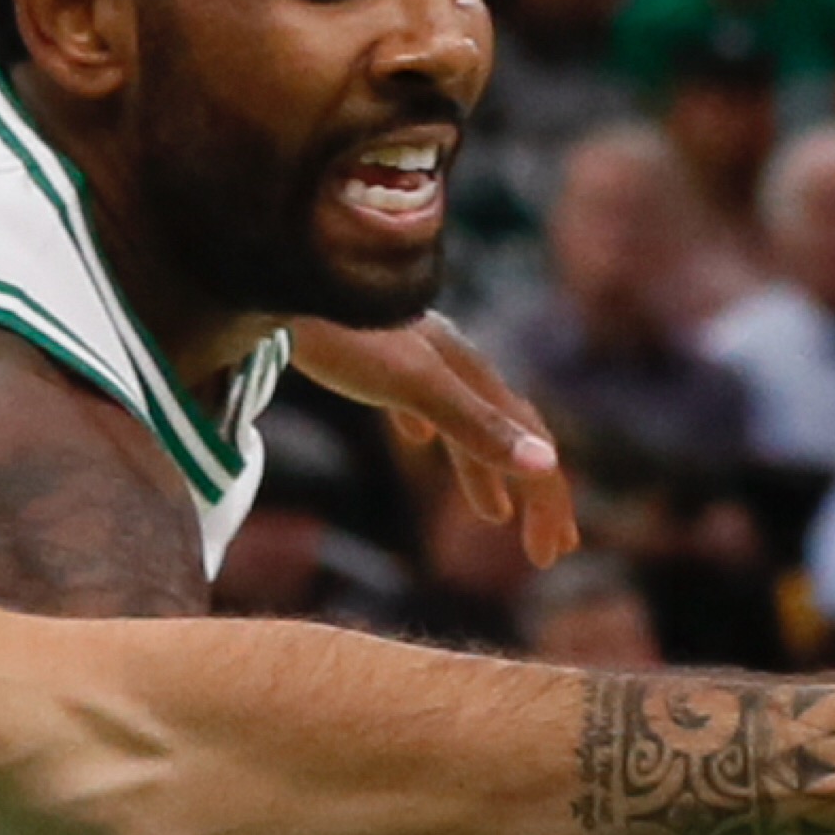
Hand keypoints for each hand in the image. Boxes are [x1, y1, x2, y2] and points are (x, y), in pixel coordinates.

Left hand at [283, 315, 579, 567]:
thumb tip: (547, 464)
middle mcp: (454, 365)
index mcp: (472, 377)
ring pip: (464, 422)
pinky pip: (417, 402)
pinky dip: (430, 431)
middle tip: (544, 550)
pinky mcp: (374, 355)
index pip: (530, 447)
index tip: (552, 557)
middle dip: (532, 496)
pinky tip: (414, 439)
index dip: (548, 503)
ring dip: (483, 470)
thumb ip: (475, 425)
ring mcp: (415, 358)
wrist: (282, 277)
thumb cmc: (346, 335)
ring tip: (493, 513)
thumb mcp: (414, 385)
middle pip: (507, 436)